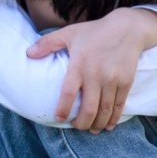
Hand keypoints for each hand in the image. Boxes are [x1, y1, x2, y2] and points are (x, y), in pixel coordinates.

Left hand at [27, 7, 156, 131]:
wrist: (128, 28)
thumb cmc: (95, 31)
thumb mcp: (69, 33)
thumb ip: (47, 43)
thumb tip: (28, 54)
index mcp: (79, 64)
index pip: (68, 93)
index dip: (63, 109)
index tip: (59, 118)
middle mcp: (96, 74)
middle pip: (88, 109)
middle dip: (82, 123)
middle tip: (77, 127)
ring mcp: (112, 80)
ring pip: (104, 110)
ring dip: (97, 124)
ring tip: (92, 130)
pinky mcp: (126, 82)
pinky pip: (119, 105)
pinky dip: (113, 118)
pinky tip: (108, 125)